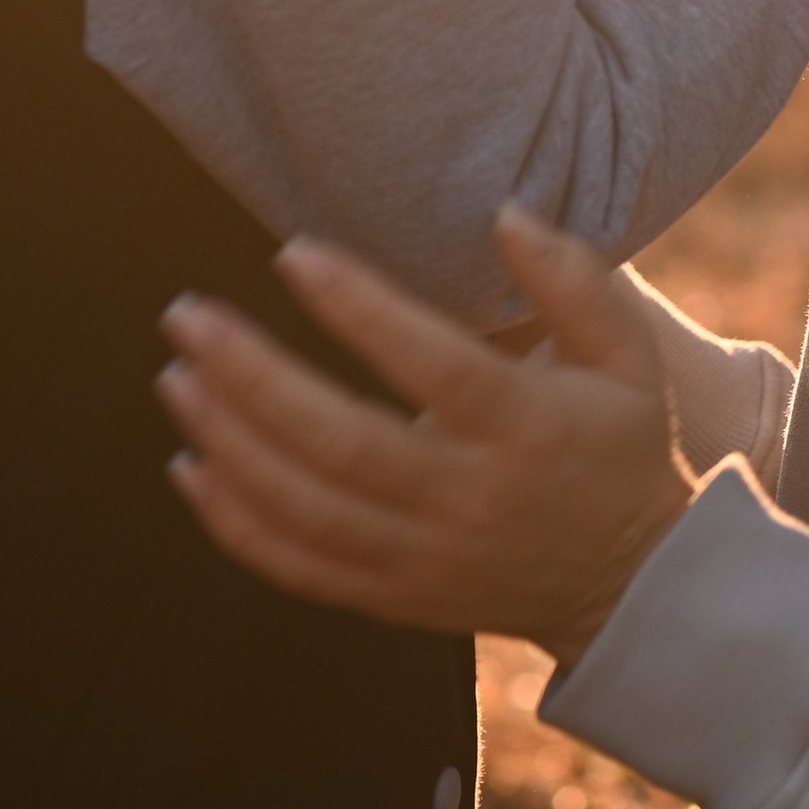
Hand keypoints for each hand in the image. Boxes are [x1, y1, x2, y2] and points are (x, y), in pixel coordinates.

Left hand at [158, 208, 690, 668]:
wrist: (630, 585)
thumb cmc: (623, 444)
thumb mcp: (629, 354)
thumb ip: (574, 280)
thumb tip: (506, 213)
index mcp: (526, 429)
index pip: (432, 365)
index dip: (360, 308)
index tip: (294, 252)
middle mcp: (468, 499)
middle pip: (342, 444)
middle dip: (253, 377)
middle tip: (189, 316)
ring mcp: (425, 558)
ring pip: (306, 509)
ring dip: (230, 442)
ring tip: (178, 374)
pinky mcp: (394, 595)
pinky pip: (299, 566)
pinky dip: (236, 523)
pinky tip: (191, 466)